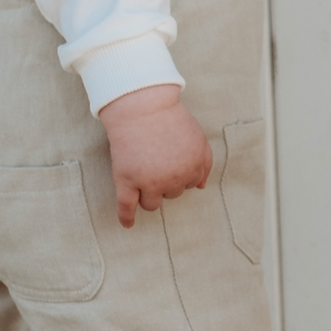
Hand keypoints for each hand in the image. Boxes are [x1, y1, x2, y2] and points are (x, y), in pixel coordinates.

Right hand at [100, 85, 212, 227]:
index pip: (189, 185)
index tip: (170, 158)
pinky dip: (126, 218)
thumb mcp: (198, 137)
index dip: (180, 173)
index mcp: (192, 168)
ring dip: (148, 194)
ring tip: (141, 175)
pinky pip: (126, 207)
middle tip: (155, 158)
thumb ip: (205, 161)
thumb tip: (201, 186)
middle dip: (165, 181)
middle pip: (171, 194)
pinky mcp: (126, 181)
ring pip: (152, 204)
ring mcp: (148, 182)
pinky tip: (128, 224)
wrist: (141, 106)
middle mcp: (173, 179)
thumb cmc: (170, 119)